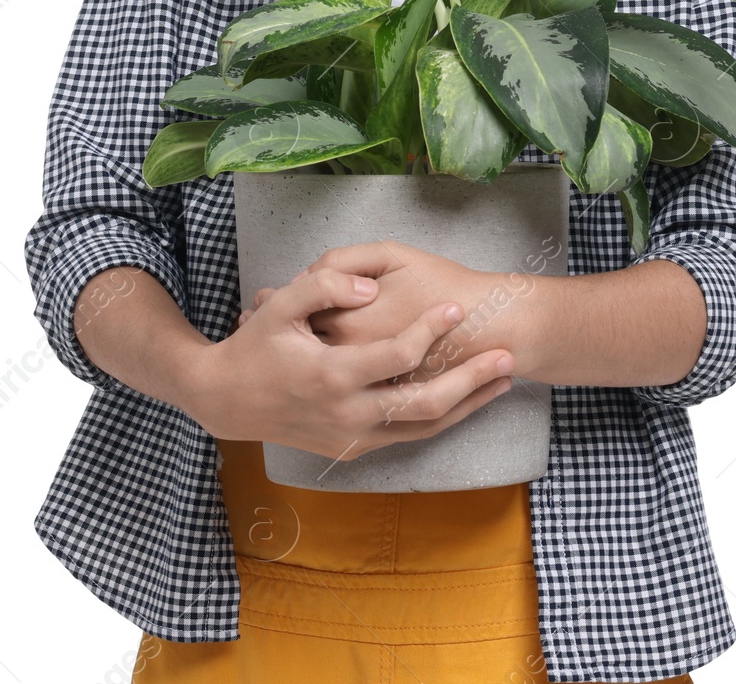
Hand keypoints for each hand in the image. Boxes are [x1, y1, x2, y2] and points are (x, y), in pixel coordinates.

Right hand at [194, 265, 513, 459]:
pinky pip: (407, 436)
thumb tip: (368, 287)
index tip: (458, 308)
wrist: (228, 401)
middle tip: (507, 356)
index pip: (397, 355)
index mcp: (331, 376)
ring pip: (423, 427)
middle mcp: (347, 415)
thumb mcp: (280, 305)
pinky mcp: (353, 449)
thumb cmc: (256, 345)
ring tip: (501, 380)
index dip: (431, 330)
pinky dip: (441, 418)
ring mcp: (352, 438)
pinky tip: (466, 400)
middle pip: (424, 402)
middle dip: (471, 380)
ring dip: (467, 405)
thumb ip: (324, 286)